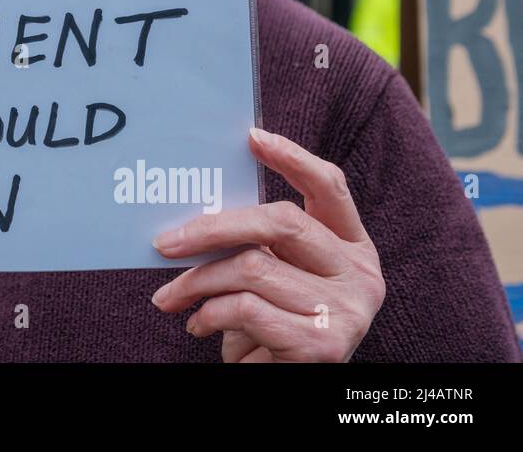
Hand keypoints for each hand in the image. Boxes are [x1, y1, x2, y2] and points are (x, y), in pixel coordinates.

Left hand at [150, 127, 384, 361]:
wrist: (296, 388)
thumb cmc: (279, 325)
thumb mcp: (279, 277)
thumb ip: (260, 245)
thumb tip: (191, 215)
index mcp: (353, 246)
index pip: (331, 187)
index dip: (293, 158)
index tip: (251, 136)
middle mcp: (361, 275)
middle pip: (281, 222)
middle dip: (213, 227)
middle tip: (164, 242)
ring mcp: (347, 311)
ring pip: (251, 269)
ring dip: (195, 283)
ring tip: (169, 297)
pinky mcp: (322, 345)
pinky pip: (244, 309)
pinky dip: (208, 315)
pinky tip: (198, 324)